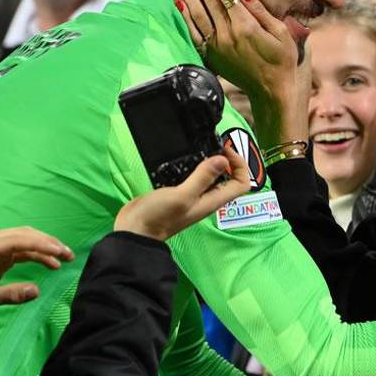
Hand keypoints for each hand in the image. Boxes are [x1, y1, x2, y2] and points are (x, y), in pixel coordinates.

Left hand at [0, 228, 74, 321]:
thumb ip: (9, 295)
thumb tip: (37, 290)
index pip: (20, 240)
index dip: (43, 244)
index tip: (61, 252)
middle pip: (25, 235)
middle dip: (49, 243)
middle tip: (69, 255)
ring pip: (24, 240)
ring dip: (44, 247)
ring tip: (63, 259)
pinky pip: (19, 250)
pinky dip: (35, 255)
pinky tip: (49, 264)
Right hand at [114, 145, 251, 240]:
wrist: (135, 230)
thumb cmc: (158, 218)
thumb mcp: (183, 195)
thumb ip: (203, 177)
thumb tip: (223, 160)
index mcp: (212, 201)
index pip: (241, 184)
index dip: (239, 165)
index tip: (226, 151)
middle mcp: (206, 198)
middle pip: (229, 179)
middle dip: (227, 160)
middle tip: (215, 145)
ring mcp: (193, 196)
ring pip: (211, 176)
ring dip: (211, 162)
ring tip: (203, 148)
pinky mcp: (179, 192)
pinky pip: (194, 177)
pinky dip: (195, 166)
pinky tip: (186, 158)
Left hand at [173, 0, 309, 144]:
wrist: (272, 90)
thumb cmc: (283, 59)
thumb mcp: (281, 33)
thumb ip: (261, 11)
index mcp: (246, 27)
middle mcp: (227, 35)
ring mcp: (216, 46)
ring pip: (196, 12)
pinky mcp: (211, 54)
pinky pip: (193, 32)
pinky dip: (184, 15)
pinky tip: (179, 0)